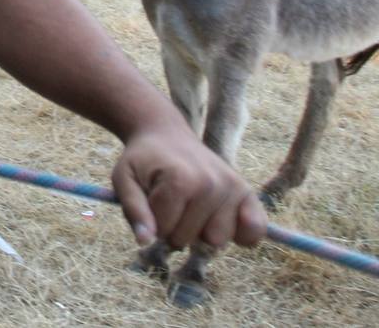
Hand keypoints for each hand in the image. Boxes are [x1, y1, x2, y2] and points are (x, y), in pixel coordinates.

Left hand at [111, 125, 265, 252]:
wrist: (166, 135)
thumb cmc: (143, 161)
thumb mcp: (124, 180)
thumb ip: (133, 210)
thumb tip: (145, 241)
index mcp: (180, 180)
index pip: (163, 231)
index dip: (150, 221)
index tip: (150, 199)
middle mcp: (212, 184)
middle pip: (188, 240)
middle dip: (173, 228)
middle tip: (170, 202)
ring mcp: (233, 187)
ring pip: (215, 242)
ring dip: (200, 231)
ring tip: (191, 206)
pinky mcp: (247, 192)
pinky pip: (254, 232)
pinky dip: (242, 235)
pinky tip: (223, 221)